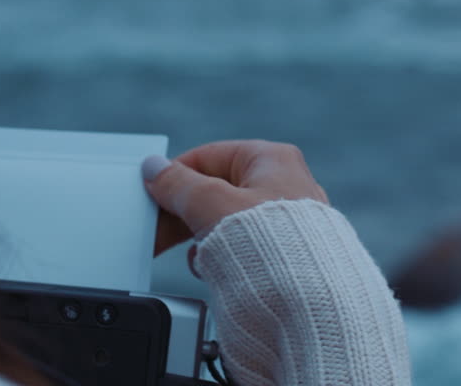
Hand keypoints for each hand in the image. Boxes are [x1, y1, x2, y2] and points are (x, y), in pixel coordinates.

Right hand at [142, 140, 328, 256]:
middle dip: (185, 214)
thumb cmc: (273, 246)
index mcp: (272, 159)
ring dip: (205, 239)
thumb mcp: (211, 204)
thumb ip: (178, 185)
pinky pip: (243, 247)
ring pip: (227, 221)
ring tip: (200, 258)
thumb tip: (154, 169)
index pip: (209, 157)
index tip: (151, 198)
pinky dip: (225, 257)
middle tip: (156, 235)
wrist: (309, 301)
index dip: (175, 178)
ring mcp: (288, 221)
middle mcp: (285, 184)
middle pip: (217, 190)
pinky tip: (218, 271)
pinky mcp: (286, 253)